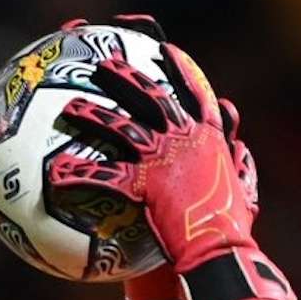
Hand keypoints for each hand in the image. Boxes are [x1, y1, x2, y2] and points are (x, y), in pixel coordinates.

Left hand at [48, 38, 300, 299]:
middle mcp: (184, 140)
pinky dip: (79, 174)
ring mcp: (162, 159)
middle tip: (104, 64)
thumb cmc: (233, 229)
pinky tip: (56, 174)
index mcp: (210, 139)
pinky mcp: (144, 185)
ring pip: (121, 128)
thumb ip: (241, 168)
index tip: (165, 50)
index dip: (180, 70)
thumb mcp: (244, 192)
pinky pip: (104, 176)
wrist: (221, 250)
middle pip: (150, 97)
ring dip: (94, 115)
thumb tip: (243, 154)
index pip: (196, 95)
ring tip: (71, 107)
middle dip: (126, 77)